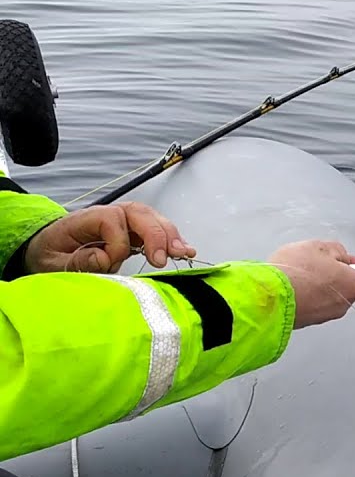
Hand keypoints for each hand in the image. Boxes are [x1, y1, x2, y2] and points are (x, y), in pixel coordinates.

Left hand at [25, 202, 196, 273]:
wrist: (47, 250)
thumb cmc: (49, 256)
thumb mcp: (52, 263)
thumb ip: (76, 261)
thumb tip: (103, 257)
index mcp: (85, 219)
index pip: (112, 220)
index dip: (117, 242)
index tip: (112, 262)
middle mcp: (107, 216)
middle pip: (139, 213)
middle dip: (155, 234)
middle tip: (163, 258)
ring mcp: (123, 224)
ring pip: (151, 219)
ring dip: (169, 236)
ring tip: (182, 253)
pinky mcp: (133, 234)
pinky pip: (155, 231)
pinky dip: (171, 241)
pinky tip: (186, 251)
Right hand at [267, 240, 354, 328]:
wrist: (266, 297)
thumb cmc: (293, 273)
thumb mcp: (319, 247)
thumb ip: (337, 251)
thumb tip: (341, 257)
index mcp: (352, 286)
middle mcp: (341, 305)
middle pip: (350, 291)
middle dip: (339, 276)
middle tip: (323, 264)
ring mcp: (323, 315)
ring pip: (330, 298)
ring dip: (320, 286)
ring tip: (302, 272)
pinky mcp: (307, 322)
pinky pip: (312, 305)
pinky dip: (306, 295)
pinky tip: (293, 284)